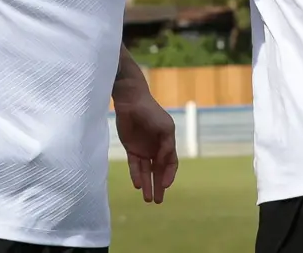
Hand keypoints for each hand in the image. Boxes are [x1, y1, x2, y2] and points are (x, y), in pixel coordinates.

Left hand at [114, 89, 177, 203]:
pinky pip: (134, 165)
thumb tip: (163, 163)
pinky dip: (136, 175)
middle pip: (159, 171)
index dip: (169, 175)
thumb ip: (166, 147)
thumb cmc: (151, 112)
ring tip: (147, 199)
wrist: (131, 102)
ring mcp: (143, 149)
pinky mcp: (131, 149)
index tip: (165, 185)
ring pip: (146, 171)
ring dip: (147, 185)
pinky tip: (137, 184)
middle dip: (159, 186)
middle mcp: (156, 148)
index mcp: (167, 143)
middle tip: (158, 201)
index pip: (171, 164)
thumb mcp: (165, 128)